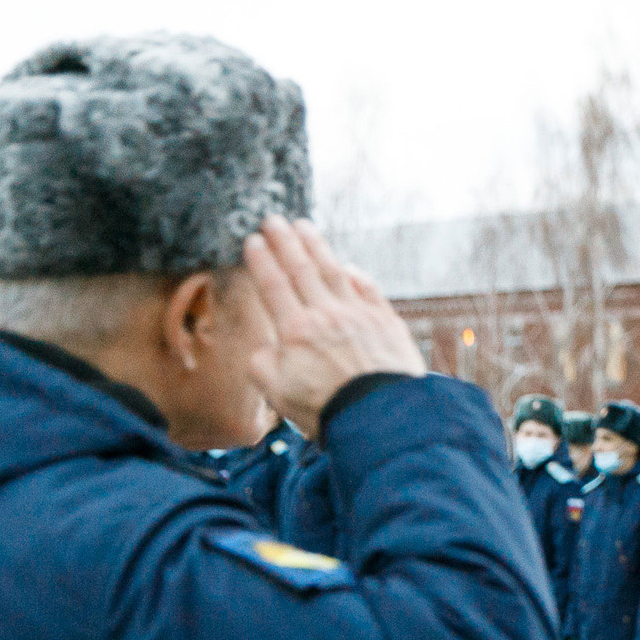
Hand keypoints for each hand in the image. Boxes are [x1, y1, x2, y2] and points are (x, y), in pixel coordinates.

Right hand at [242, 216, 426, 436]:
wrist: (381, 419)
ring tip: (303, 226)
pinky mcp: (387, 323)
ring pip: (334, 271)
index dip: (261, 261)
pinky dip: (355, 274)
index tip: (252, 241)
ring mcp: (360, 315)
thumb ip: (262, 364)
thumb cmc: (327, 411)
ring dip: (316, 246)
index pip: (273, 286)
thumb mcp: (278, 394)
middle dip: (284, 242)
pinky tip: (346, 265)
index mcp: (295, 331)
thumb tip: (266, 348)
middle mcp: (327, 316)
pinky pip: (368, 289)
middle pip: (301, 270)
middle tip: (273, 220)